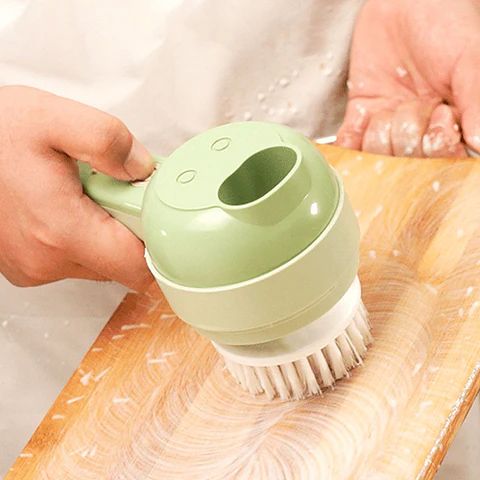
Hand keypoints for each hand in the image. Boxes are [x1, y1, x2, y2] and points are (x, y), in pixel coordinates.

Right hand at [0, 86, 154, 289]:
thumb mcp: (54, 118)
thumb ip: (109, 141)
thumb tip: (143, 169)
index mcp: (61, 231)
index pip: (138, 267)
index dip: (158, 241)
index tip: (154, 212)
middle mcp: (47, 260)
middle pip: (121, 262)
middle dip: (128, 226)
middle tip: (111, 188)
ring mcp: (36, 267)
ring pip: (100, 261)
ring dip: (104, 230)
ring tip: (82, 191)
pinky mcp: (29, 266)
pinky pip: (75, 258)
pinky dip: (82, 234)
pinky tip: (65, 204)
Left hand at [337, 0, 479, 156]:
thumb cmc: (447, 22)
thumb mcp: (470, 59)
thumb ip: (475, 100)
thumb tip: (479, 143)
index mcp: (451, 120)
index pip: (441, 155)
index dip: (437, 142)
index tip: (442, 117)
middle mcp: (419, 126)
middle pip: (406, 158)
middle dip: (408, 134)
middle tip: (416, 105)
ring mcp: (388, 121)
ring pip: (377, 151)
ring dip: (380, 132)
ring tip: (391, 106)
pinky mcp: (361, 112)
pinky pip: (350, 140)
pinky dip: (346, 149)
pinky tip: (346, 152)